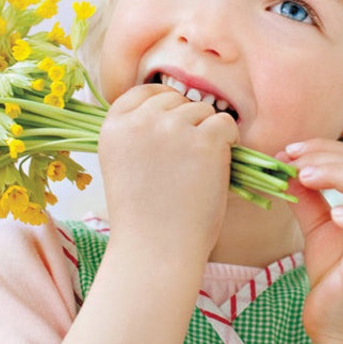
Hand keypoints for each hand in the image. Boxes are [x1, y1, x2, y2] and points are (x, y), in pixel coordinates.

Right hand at [98, 84, 238, 263]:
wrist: (156, 251)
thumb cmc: (143, 216)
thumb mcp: (123, 164)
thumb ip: (137, 132)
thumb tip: (169, 105)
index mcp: (113, 126)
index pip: (144, 92)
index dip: (164, 105)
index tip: (173, 126)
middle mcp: (140, 120)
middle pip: (175, 99)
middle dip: (187, 121)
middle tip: (186, 159)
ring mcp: (172, 128)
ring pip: (202, 109)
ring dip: (208, 133)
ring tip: (198, 169)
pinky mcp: (204, 140)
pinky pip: (225, 123)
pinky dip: (229, 141)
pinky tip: (219, 165)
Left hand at [282, 139, 342, 343]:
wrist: (340, 327)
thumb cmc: (334, 277)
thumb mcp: (317, 228)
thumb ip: (307, 198)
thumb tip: (288, 169)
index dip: (323, 149)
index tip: (290, 151)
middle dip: (325, 156)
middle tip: (292, 159)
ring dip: (337, 175)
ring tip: (306, 176)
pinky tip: (333, 214)